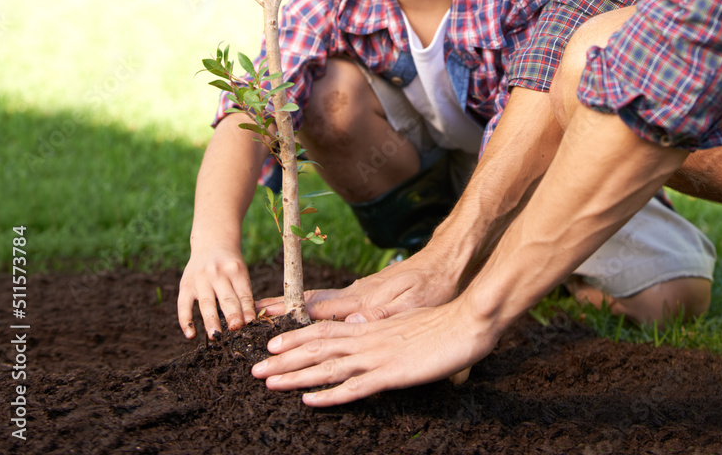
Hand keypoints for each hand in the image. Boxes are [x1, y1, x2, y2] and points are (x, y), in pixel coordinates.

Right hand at [177, 246, 256, 338]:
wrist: (212, 243)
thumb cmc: (230, 264)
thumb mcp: (241, 272)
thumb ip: (243, 294)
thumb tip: (248, 322)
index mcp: (235, 270)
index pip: (243, 293)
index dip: (247, 309)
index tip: (251, 324)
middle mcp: (217, 273)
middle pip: (226, 298)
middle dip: (232, 315)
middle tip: (236, 330)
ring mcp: (200, 278)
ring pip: (207, 303)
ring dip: (211, 321)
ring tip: (216, 337)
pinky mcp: (185, 284)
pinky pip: (184, 305)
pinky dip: (186, 321)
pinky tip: (191, 335)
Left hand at [251, 297, 497, 405]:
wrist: (466, 322)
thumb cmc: (440, 324)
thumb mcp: (403, 324)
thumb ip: (380, 330)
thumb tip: (360, 331)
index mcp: (369, 327)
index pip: (324, 330)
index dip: (296, 337)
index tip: (271, 344)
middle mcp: (366, 339)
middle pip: (316, 347)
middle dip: (283, 358)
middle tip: (255, 367)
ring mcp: (377, 356)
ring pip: (327, 366)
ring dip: (295, 375)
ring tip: (268, 381)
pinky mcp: (391, 374)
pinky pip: (355, 386)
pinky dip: (330, 394)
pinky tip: (309, 399)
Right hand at [256, 249, 456, 322]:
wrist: (446, 262)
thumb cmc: (433, 285)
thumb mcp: (412, 304)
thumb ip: (380, 315)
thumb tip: (351, 324)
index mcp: (361, 302)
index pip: (315, 308)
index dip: (288, 313)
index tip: (261, 315)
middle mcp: (355, 297)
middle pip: (309, 306)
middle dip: (280, 313)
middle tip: (251, 317)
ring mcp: (360, 296)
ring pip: (319, 306)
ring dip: (294, 316)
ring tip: (270, 322)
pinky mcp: (370, 298)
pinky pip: (335, 307)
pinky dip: (315, 313)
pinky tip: (310, 322)